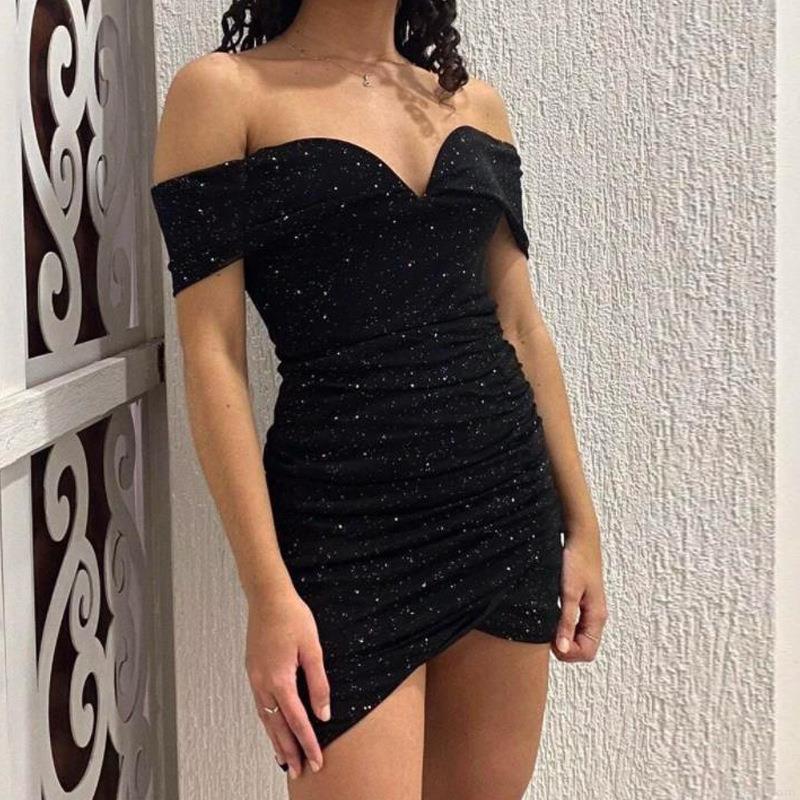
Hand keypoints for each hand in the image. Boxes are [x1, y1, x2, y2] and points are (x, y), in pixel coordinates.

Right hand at [245, 584, 330, 778]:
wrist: (267, 596)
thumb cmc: (292, 617)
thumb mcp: (313, 648)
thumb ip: (319, 683)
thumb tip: (323, 713)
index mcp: (279, 680)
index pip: (297, 721)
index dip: (308, 743)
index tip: (317, 760)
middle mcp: (263, 683)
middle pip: (277, 727)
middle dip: (289, 750)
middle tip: (299, 771)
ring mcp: (254, 678)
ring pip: (265, 719)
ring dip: (275, 740)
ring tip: (285, 758)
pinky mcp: (252, 671)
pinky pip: (259, 705)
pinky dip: (267, 722)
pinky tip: (272, 727)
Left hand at [551, 527, 607, 661]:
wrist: (580, 537)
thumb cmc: (576, 560)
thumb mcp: (568, 592)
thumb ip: (566, 620)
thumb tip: (562, 649)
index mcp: (597, 616)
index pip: (587, 653)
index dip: (568, 653)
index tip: (550, 640)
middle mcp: (595, 616)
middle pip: (582, 648)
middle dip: (564, 647)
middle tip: (546, 633)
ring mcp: (589, 610)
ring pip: (577, 637)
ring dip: (562, 637)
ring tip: (547, 624)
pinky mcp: (582, 602)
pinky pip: (574, 625)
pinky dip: (562, 626)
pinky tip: (550, 616)